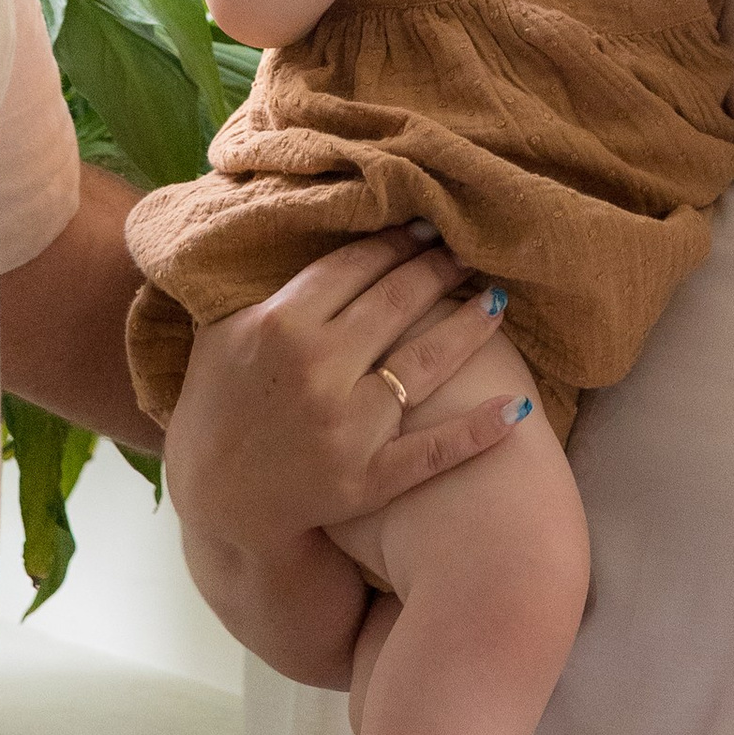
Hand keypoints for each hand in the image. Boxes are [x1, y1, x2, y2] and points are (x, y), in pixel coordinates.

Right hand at [165, 231, 525, 674]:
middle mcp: (316, 370)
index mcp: (277, 325)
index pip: (352, 266)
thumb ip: (258, 287)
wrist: (218, 507)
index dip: (394, 242)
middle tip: (466, 252)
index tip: (423, 228)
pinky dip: (479, 430)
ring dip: (470, 326)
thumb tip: (298, 227)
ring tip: (497, 299)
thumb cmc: (216, 411)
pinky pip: (434, 450)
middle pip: (395, 303)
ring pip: (426, 363)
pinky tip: (517, 407)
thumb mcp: (219, 337)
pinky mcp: (367, 479)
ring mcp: (346, 427)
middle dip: (437, 271)